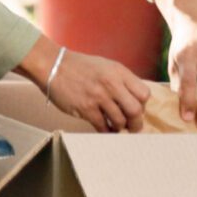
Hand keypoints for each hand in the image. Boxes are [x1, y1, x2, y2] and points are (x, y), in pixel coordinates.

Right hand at [29, 44, 148, 131]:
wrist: (52, 65)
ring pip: (120, 121)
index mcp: (118, 72)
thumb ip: (121, 80)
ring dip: (119, 127)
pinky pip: (102, 126)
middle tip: (133, 127)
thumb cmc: (79, 66)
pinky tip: (104, 128)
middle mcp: (111, 84)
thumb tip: (133, 100)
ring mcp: (98, 97)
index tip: (136, 109)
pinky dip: (106, 131)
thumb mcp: (105, 66)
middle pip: (136, 110)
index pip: (144, 94)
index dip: (142, 105)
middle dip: (136, 123)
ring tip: (115, 126)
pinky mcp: (85, 108)